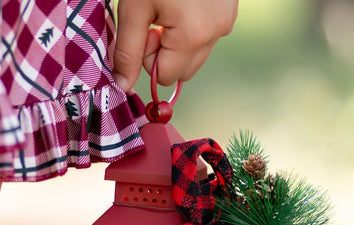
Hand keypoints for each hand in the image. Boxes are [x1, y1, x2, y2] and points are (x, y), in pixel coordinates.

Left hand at [113, 0, 236, 91]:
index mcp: (194, 36)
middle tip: (156, 20)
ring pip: (195, 55)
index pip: (165, 77)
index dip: (148, 58)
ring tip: (170, 9)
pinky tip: (184, 4)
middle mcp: (217, 32)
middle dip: (164, 54)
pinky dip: (191, 28)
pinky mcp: (230, 10)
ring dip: (177, 42)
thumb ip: (127, 52)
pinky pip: (206, 35)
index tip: (145, 30)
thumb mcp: (133, 10)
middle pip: (183, 70)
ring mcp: (227, 20)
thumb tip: (123, 87)